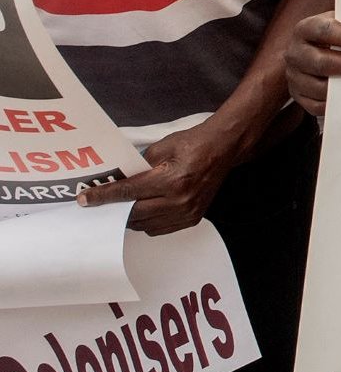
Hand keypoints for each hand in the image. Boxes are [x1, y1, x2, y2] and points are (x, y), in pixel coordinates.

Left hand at [79, 118, 243, 234]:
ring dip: (130, 217)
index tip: (84, 199)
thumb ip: (139, 165)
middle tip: (100, 205)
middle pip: (133, 213)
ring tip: (124, 207)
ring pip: (144, 225)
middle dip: (114, 209)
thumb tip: (118, 179)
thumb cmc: (193, 142)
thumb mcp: (162, 146)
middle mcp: (178, 200)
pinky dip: (147, 222)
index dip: (103, 196)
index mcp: (170, 179)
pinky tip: (145, 210)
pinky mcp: (192, 218)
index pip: (128, 192)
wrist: (224, 147)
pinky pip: (159, 229)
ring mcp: (186, 212)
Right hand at [285, 12, 340, 117]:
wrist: (310, 51)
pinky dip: (335, 103)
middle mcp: (295, 53)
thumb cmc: (333, 35)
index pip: (323, 30)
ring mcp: (294, 76)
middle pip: (320, 62)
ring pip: (318, 86)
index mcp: (305, 29)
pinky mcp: (298, 96)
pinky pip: (315, 105)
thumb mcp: (340, 23)